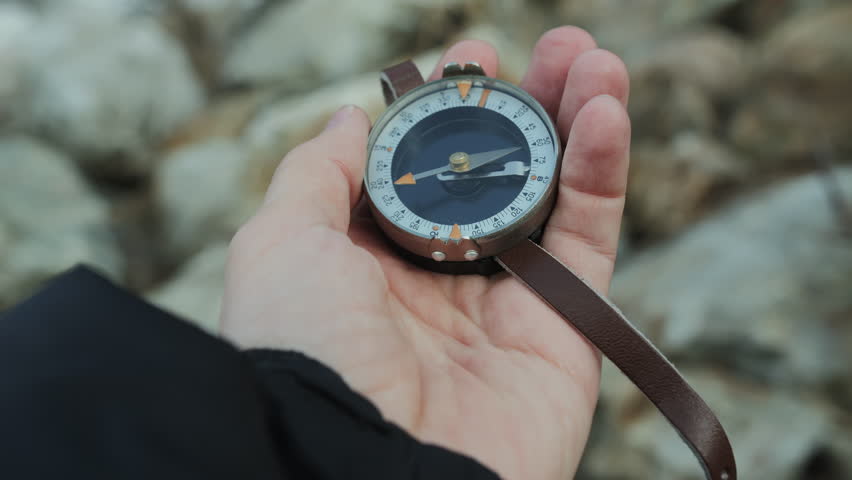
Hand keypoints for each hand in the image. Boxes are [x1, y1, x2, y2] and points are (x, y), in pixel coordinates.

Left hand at [222, 27, 629, 479]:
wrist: (361, 465)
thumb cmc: (304, 351)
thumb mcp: (281, 243)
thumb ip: (318, 173)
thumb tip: (351, 117)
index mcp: (374, 254)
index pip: (428, 164)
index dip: (451, 109)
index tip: (470, 57)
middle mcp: (442, 275)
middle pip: (500, 173)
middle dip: (528, 106)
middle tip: (554, 47)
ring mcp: (505, 303)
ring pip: (555, 196)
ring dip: (580, 122)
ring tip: (596, 58)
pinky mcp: (563, 331)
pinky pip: (591, 240)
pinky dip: (605, 173)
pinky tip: (609, 111)